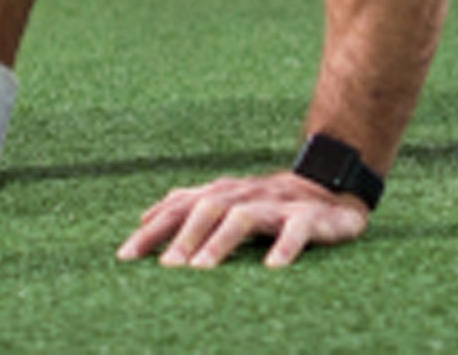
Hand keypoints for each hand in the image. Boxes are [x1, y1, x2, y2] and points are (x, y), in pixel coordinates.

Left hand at [117, 171, 368, 267]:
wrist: (332, 187)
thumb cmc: (271, 203)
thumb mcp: (230, 201)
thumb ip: (190, 206)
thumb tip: (145, 217)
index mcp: (225, 193)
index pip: (181, 207)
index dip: (154, 231)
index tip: (124, 258)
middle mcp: (246, 194)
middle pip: (209, 207)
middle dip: (184, 237)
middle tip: (165, 269)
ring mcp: (277, 204)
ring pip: (244, 216)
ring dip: (220, 242)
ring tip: (202, 270)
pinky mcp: (310, 217)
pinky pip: (296, 230)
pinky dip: (284, 247)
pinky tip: (272, 268)